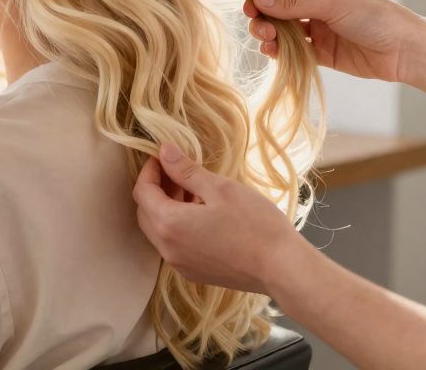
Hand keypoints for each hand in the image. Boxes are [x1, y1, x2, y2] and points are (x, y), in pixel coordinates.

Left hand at [132, 143, 310, 295]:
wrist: (283, 269)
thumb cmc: (255, 224)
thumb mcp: (220, 188)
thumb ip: (186, 170)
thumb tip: (163, 151)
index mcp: (169, 224)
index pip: (142, 192)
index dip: (149, 171)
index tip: (163, 157)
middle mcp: (167, 249)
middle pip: (145, 213)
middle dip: (155, 189)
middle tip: (176, 171)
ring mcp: (180, 264)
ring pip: (159, 230)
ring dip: (167, 207)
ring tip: (192, 189)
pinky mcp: (194, 273)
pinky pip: (174, 244)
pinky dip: (178, 225)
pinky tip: (201, 213)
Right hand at [244, 0, 421, 82]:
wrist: (405, 50)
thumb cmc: (375, 17)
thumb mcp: (333, 4)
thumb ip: (294, 4)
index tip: (250, 8)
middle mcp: (315, 5)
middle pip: (277, 9)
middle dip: (264, 18)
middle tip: (260, 30)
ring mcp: (317, 29)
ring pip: (282, 30)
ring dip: (270, 36)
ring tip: (267, 42)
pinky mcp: (320, 53)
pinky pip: (293, 51)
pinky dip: (280, 52)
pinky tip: (274, 54)